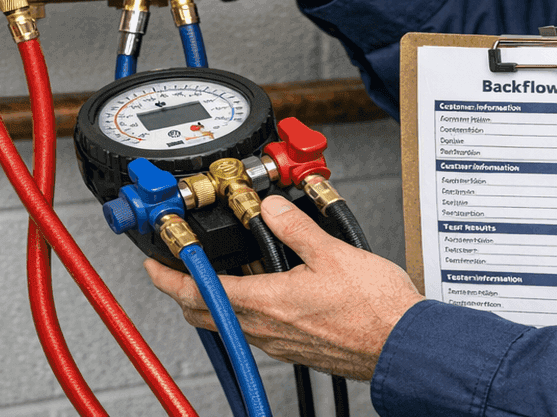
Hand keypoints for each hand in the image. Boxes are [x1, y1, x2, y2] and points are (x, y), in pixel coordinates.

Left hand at [144, 195, 423, 379]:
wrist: (403, 345)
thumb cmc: (376, 308)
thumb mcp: (334, 252)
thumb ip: (296, 227)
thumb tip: (271, 208)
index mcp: (268, 303)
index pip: (199, 292)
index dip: (169, 279)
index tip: (153, 267)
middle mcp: (267, 328)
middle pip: (206, 314)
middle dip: (184, 292)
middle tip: (177, 271)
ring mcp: (280, 342)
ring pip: (230, 323)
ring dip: (216, 300)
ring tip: (220, 274)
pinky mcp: (296, 348)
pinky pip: (256, 329)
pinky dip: (245, 310)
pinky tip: (263, 292)